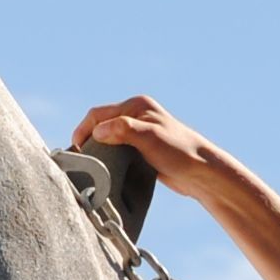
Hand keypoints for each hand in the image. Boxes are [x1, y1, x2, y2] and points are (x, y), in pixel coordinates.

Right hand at [69, 96, 221, 197]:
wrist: (202, 174)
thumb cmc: (180, 152)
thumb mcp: (149, 137)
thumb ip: (123, 130)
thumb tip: (97, 131)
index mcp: (137, 106)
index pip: (98, 113)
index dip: (84, 129)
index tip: (76, 149)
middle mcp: (137, 116)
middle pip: (101, 125)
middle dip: (88, 139)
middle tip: (80, 159)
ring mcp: (139, 133)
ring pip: (108, 139)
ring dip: (98, 150)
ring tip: (89, 166)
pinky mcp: (142, 150)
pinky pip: (118, 151)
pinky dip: (109, 159)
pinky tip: (105, 170)